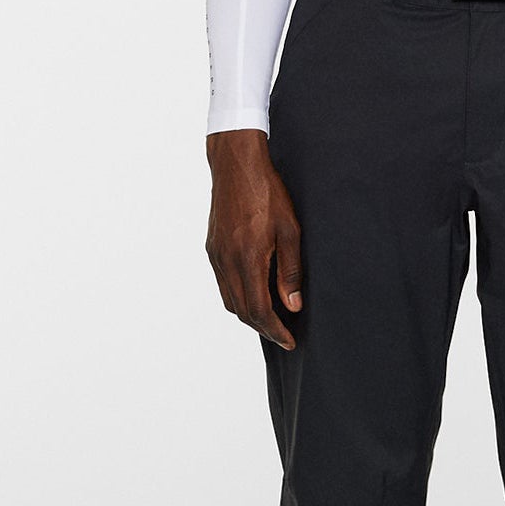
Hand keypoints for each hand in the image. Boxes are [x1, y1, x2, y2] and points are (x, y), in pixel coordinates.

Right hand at [205, 128, 302, 349]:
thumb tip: (293, 305)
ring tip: (272, 320)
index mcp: (247, 258)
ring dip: (250, 315)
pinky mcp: (212, 248)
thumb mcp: (290, 230)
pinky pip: (223, 284)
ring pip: (230, 300)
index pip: (259, 309)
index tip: (290, 340)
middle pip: (242, 311)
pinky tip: (254, 294)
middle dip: (264, 328)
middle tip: (284, 335)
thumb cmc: (268, 192)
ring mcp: (216, 256)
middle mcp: (226, 261)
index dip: (275, 330)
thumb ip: (290, 271)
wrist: (236, 165)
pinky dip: (238, 298)